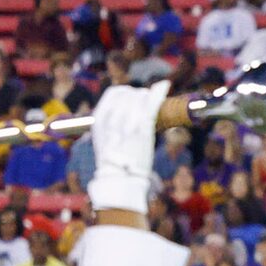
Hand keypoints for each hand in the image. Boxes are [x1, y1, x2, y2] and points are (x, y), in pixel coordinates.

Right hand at [86, 81, 167, 214]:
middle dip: (139, 96)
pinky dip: (159, 93)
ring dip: (148, 97)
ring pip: (140, 98)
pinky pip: (151, 105)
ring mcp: (128, 121)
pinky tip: (165, 86)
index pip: (114, 93)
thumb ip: (109, 125)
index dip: (126, 92)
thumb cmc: (113, 163)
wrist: (120, 178)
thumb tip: (119, 119)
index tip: (132, 97)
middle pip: (128, 94)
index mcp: (99, 118)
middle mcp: (113, 116)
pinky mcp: (143, 127)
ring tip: (152, 100)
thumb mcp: (103, 140)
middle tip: (146, 101)